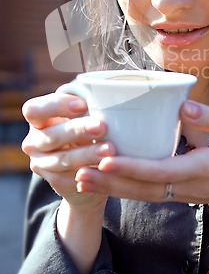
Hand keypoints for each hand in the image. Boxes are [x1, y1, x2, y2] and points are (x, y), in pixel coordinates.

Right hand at [21, 92, 115, 209]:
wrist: (84, 162)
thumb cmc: (84, 126)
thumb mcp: (82, 113)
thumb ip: (85, 104)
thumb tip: (105, 93)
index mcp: (37, 119)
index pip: (34, 110)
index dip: (57, 106)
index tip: (83, 105)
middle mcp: (33, 142)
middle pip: (51, 136)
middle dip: (78, 131)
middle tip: (101, 127)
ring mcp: (42, 164)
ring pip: (63, 159)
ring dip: (87, 154)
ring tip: (109, 149)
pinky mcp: (55, 181)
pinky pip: (72, 178)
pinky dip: (90, 172)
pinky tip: (105, 166)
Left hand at [75, 100, 208, 216]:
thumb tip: (183, 108)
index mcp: (200, 169)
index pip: (159, 171)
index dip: (131, 166)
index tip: (105, 159)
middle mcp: (186, 185)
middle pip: (141, 188)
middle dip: (109, 181)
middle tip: (77, 172)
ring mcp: (181, 192)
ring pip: (140, 193)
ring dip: (111, 187)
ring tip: (81, 179)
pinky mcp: (179, 192)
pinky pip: (147, 192)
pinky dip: (124, 187)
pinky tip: (107, 180)